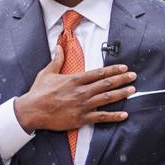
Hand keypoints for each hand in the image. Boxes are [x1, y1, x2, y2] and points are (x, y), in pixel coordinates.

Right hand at [13, 45, 136, 131]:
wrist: (31, 111)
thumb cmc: (38, 92)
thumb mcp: (47, 73)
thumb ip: (57, 60)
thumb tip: (59, 46)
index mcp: (75, 80)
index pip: (98, 73)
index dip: (113, 70)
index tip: (123, 67)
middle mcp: (81, 91)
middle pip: (106, 84)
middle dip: (122, 79)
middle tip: (133, 76)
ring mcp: (82, 105)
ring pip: (106, 98)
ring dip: (121, 94)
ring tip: (132, 90)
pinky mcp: (81, 118)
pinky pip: (101, 117)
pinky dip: (114, 116)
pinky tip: (124, 114)